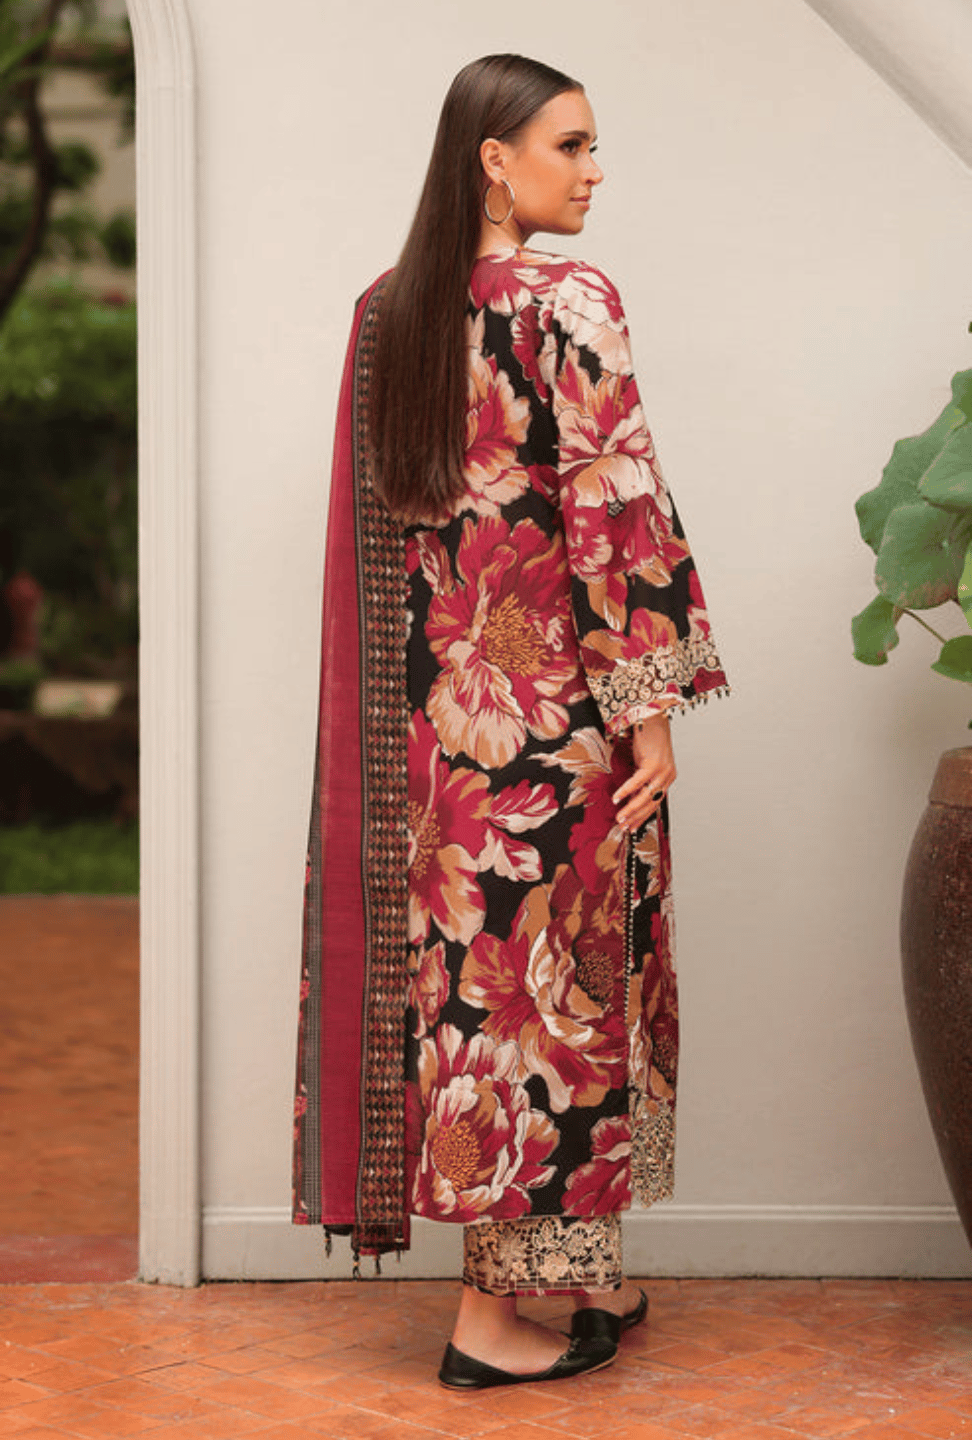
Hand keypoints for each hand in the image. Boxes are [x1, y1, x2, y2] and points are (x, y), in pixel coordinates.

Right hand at [612, 712, 675, 831]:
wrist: (652, 717)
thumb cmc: (647, 738)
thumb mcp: (643, 762)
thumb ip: (640, 779)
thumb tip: (628, 796)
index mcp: (667, 777)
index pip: (655, 802)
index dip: (642, 816)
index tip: (631, 827)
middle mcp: (668, 776)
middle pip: (651, 802)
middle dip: (636, 817)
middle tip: (623, 827)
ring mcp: (662, 770)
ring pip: (646, 796)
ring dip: (631, 808)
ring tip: (620, 818)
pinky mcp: (654, 763)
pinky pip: (638, 781)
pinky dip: (626, 790)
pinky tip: (617, 797)